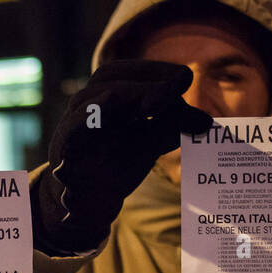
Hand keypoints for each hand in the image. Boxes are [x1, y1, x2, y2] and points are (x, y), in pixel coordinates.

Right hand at [36, 59, 211, 251]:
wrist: (86, 202)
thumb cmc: (116, 164)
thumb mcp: (149, 143)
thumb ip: (172, 128)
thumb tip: (207, 122)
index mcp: (109, 97)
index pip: (131, 71)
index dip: (158, 71)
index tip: (186, 78)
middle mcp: (88, 103)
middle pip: (111, 75)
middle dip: (146, 78)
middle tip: (179, 85)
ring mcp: (73, 123)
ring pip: (94, 97)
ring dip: (128, 95)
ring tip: (158, 102)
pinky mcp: (64, 145)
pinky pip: (75, 125)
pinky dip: (93, 116)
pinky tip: (112, 109)